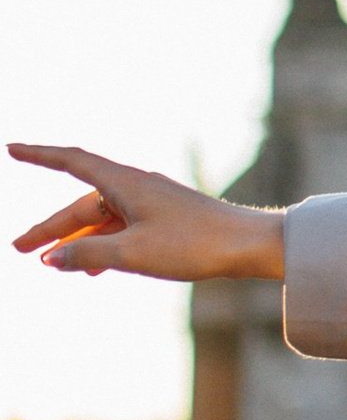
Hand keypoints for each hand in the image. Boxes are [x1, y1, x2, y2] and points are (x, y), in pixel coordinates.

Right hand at [9, 144, 285, 283]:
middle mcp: (136, 186)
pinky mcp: (166, 219)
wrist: (249, 247)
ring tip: (49, 264)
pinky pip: (124, 229)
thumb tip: (50, 259)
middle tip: (19, 249)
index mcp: (125, 183)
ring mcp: (152, 203)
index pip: (72, 162)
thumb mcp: (132, 254)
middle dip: (50, 227)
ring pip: (103, 219)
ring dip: (77, 241)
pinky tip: (93, 271)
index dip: (40, 155)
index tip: (11, 149)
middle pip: (82, 203)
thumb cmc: (194, 245)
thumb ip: (88, 255)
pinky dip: (104, 245)